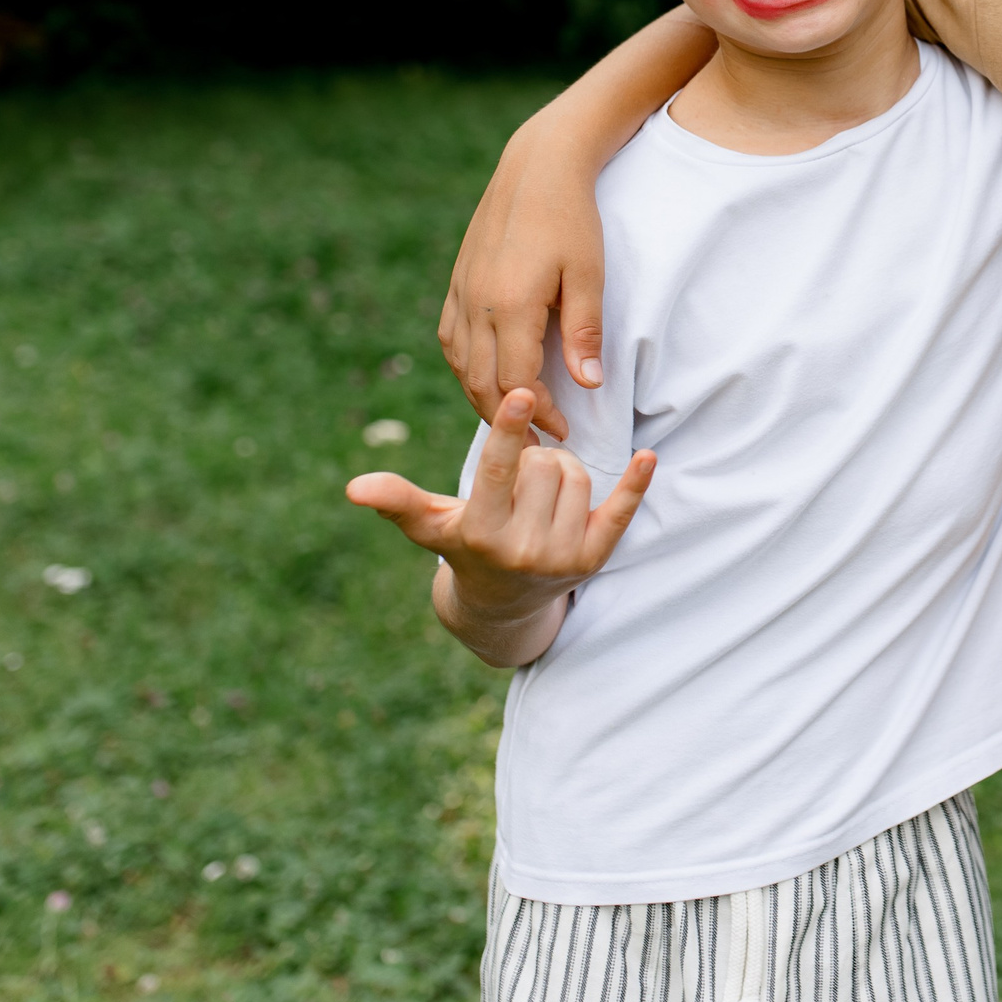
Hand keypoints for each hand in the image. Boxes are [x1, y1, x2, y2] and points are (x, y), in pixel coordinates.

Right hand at [347, 388, 655, 654]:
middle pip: (546, 465)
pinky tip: (647, 459)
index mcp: (481, 532)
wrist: (502, 606)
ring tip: (541, 490)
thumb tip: (354, 487)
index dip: (509, 432)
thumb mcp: (429, 527)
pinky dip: (634, 485)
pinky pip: (621, 512)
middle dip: (535, 457)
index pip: (498, 473)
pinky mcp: (594, 559)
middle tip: (522, 474)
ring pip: (577, 476)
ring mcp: (562, 557)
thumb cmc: (462, 547)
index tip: (519, 394)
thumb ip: (398, 501)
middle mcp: (523, 549)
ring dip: (562, 470)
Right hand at [436, 8, 719, 431]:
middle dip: (507, 416)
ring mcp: (461, 292)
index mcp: (511, 306)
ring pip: (461, 365)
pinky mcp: (457, 281)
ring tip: (514, 414)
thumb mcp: (589, 275)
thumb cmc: (572, 219)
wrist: (537, 168)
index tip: (562, 431)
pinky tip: (486, 375)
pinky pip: (451, 339)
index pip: (516, 383)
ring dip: (482, 396)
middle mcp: (476, 303)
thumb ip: (586, 333)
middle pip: (481, 382)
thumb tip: (587, 385)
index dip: (537, 414)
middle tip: (537, 438)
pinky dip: (465, 367)